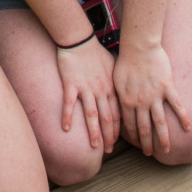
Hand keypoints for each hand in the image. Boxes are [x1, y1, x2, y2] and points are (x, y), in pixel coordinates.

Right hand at [54, 34, 119, 153]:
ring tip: (95, 146)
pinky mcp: (71, 84)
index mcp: (112, 88)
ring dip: (93, 132)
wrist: (80, 40)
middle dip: (109, 136)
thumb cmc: (96, 53)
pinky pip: (70, 104)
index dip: (118, 130)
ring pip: (92, 114)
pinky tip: (66, 129)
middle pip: (107, 118)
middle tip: (109, 151)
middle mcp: (101, 91)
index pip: (118, 114)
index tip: (118, 142)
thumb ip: (117, 83)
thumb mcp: (113, 68)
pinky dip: (68, 116)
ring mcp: (86, 88)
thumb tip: (124, 94)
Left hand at [113, 40, 191, 158]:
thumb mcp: (116, 81)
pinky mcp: (167, 88)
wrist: (139, 46)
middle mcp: (140, 102)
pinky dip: (183, 117)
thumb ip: (119, 96)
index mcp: (126, 101)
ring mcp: (155, 96)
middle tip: (148, 154)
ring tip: (166, 150)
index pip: (128, 125)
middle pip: (144, 128)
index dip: (132, 137)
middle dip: (146, 143)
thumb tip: (117, 108)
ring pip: (160, 122)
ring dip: (163, 138)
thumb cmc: (125, 61)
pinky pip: (176, 105)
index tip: (135, 145)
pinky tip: (188, 128)